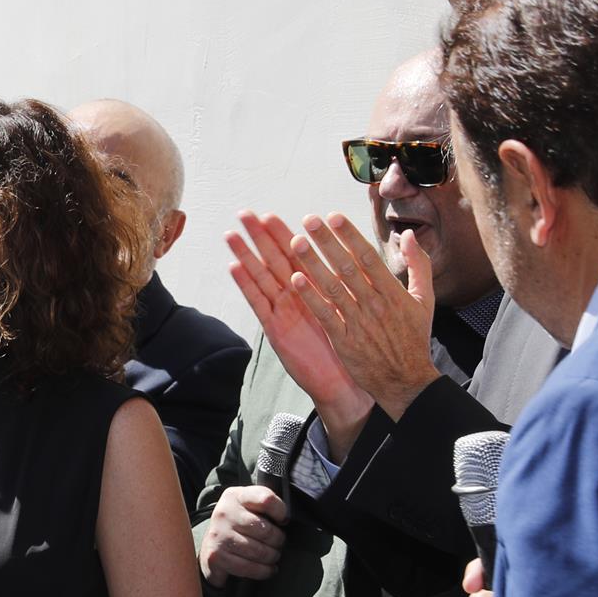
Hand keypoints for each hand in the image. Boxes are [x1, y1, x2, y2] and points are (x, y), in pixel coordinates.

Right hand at [199, 485, 288, 587]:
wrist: (212, 543)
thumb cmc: (240, 523)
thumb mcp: (251, 505)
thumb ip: (267, 504)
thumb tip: (285, 518)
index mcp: (236, 496)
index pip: (266, 499)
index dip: (280, 511)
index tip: (283, 520)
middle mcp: (224, 513)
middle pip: (266, 530)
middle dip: (278, 541)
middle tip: (278, 544)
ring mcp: (218, 535)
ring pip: (259, 551)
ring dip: (271, 557)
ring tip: (273, 556)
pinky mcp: (215, 556)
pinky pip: (248, 567)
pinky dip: (263, 571)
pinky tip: (268, 569)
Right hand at [226, 210, 373, 446]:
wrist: (347, 383)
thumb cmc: (357, 347)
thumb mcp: (363, 308)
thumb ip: (362, 281)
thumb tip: (366, 257)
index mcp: (316, 291)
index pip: (298, 256)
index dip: (286, 234)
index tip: (272, 214)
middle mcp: (296, 299)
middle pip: (275, 260)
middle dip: (260, 237)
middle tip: (245, 214)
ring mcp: (284, 313)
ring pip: (262, 277)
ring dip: (246, 256)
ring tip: (231, 235)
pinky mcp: (277, 330)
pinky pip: (260, 304)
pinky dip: (247, 286)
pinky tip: (235, 268)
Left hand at [288, 213, 440, 421]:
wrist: (406, 380)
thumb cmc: (413, 338)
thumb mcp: (424, 299)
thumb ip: (418, 264)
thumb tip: (408, 235)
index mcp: (393, 291)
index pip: (367, 256)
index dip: (349, 235)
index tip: (333, 216)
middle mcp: (375, 303)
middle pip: (347, 267)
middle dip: (327, 242)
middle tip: (309, 220)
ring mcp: (358, 322)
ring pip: (332, 287)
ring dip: (313, 264)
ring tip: (295, 243)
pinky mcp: (344, 341)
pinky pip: (325, 315)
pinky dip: (311, 297)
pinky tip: (295, 280)